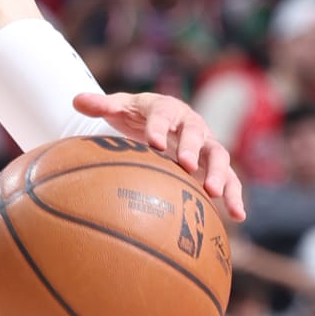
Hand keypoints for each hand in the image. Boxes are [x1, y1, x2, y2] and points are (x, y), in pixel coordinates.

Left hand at [72, 89, 247, 223]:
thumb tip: (76, 100)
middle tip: (187, 166)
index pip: (163, 114)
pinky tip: (238, 215)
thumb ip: (101, 105)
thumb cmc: (136, 115)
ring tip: (214, 193)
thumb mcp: (119, 108)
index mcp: (167, 108)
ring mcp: (206, 144)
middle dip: (193, 148)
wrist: (160, 120)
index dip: (159, 127)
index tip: (154, 142)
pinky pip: (229, 178)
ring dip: (219, 173)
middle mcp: (191, 124)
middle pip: (197, 133)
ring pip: (218, 155)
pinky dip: (234, 194)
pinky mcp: (213, 164)